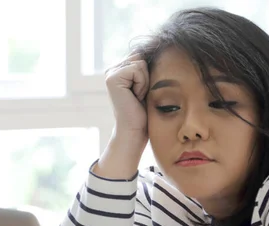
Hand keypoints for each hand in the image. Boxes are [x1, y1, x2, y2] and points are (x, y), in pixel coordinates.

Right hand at [94, 54, 149, 179]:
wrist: (134, 131)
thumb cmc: (144, 113)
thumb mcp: (147, 86)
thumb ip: (146, 69)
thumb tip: (157, 50)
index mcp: (119, 70)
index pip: (142, 57)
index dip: (148, 74)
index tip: (142, 93)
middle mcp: (112, 70)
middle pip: (141, 57)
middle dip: (147, 77)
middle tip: (139, 96)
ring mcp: (110, 73)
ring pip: (140, 62)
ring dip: (145, 81)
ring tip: (137, 97)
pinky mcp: (112, 78)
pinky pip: (137, 69)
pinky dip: (141, 84)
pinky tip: (135, 97)